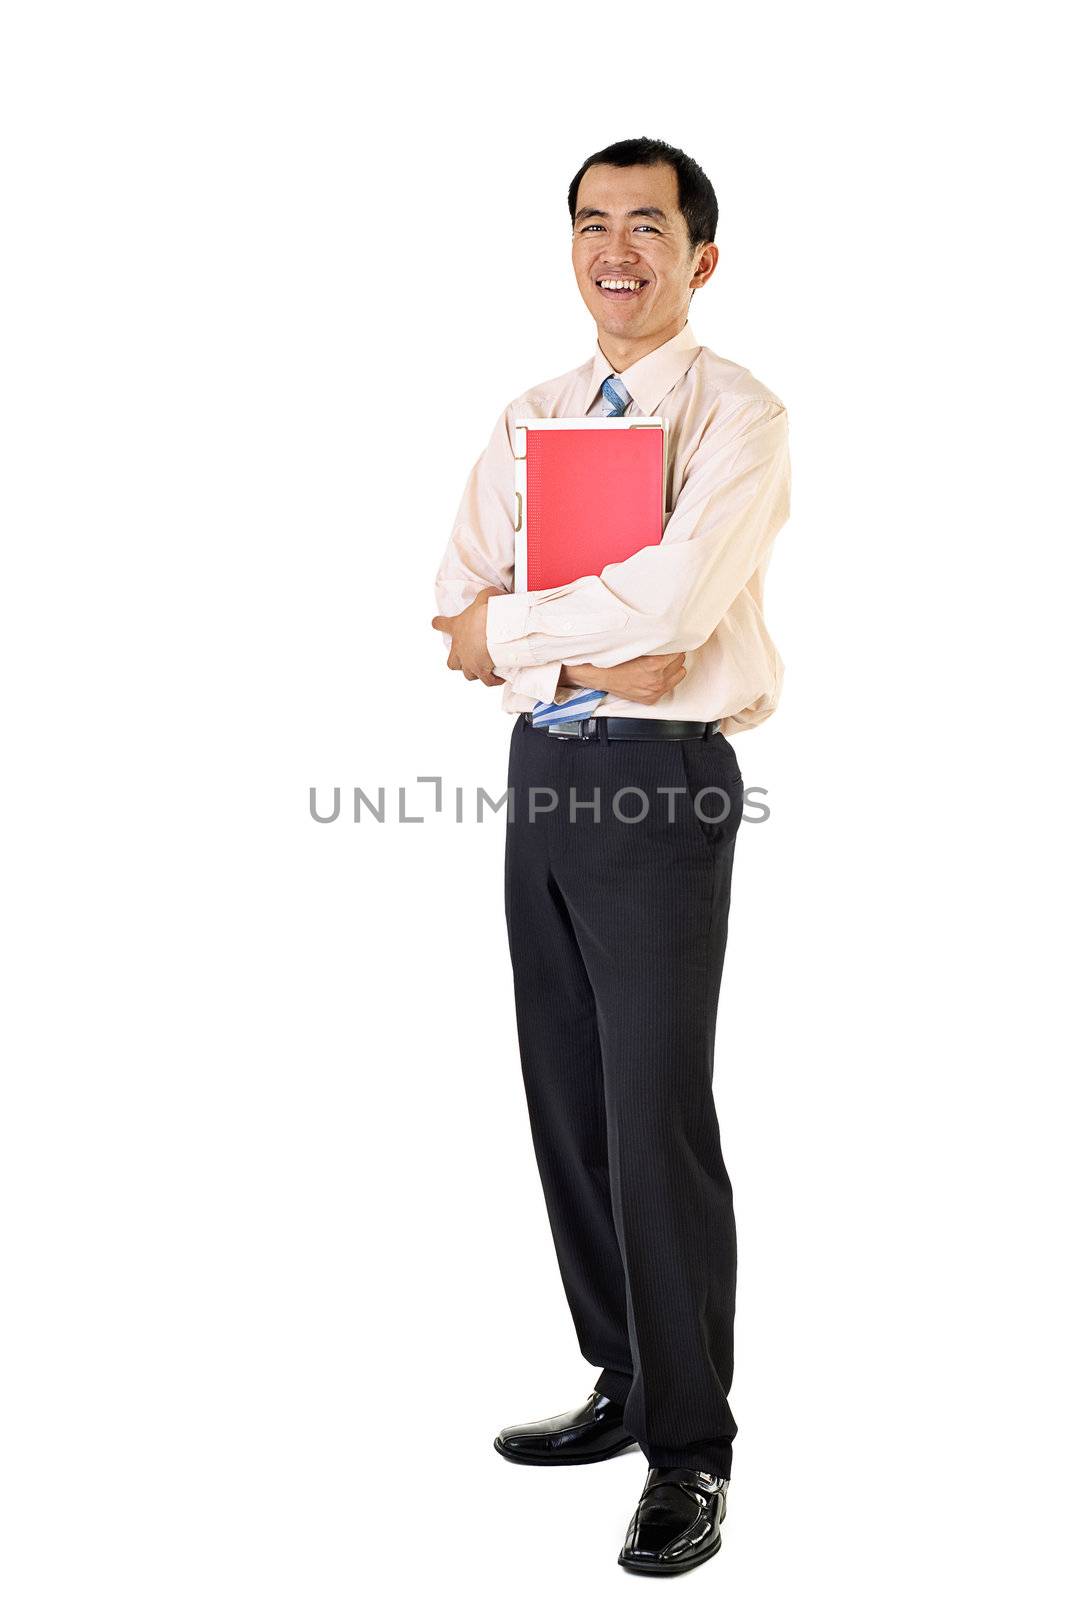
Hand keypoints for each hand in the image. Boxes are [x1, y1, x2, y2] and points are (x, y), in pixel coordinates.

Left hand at [431, 587, 505, 685]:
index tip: (436, 623)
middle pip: (451, 662)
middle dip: (458, 662)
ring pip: (468, 674)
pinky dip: (492, 680)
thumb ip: (488, 594)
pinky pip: (486, 681)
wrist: (495, 631)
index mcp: (457, 628)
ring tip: (485, 669)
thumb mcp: (485, 597)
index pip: (440, 624)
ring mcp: (469, 662)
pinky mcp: (481, 671)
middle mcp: (459, 648)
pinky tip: (499, 678)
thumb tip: (496, 592)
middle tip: (467, 658)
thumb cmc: (486, 614)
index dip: (439, 623)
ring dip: (475, 672)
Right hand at [566, 652, 687, 705]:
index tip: (672, 643)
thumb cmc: (615, 661)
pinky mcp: (651, 699)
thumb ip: (654, 643)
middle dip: (674, 656)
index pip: (678, 652)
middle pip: (680, 662)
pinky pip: (669, 687)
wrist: (602, 676)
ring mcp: (655, 691)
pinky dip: (665, 680)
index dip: (674, 646)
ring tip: (664, 664)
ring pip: (679, 675)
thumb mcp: (636, 646)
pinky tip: (657, 675)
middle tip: (666, 652)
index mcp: (654, 665)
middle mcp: (657, 679)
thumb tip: (667, 637)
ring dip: (673, 668)